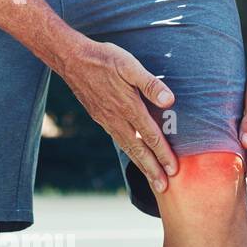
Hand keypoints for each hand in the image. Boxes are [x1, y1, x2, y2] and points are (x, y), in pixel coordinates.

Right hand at [57, 39, 176, 193]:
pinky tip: (134, 157)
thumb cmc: (104, 59)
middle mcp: (118, 119)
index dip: (163, 154)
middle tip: (164, 188)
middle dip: (153, 170)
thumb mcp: (129, 65)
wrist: (72, 60)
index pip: (150, 136)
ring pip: (128, 149)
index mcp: (129, 107)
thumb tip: (169, 100)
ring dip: (142, 166)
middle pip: (139, 150)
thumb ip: (150, 83)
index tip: (174, 170)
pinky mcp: (101, 118)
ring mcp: (108, 121)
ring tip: (153, 181)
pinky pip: (119, 141)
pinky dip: (129, 154)